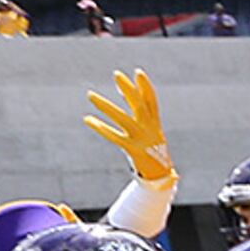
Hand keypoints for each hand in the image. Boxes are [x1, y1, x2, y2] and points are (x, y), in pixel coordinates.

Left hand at [82, 68, 174, 184]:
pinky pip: (115, 137)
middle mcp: (150, 129)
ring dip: (106, 106)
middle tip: (116, 74)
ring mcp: (142, 139)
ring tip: (90, 95)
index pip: (151, 101)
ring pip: (123, 119)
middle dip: (129, 89)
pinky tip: (88, 120)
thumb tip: (128, 97)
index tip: (138, 72)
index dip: (145, 87)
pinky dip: (102, 128)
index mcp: (154, 124)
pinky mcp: (133, 150)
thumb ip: (139, 116)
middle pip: (139, 105)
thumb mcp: (150, 132)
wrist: (160, 178)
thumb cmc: (152, 153)